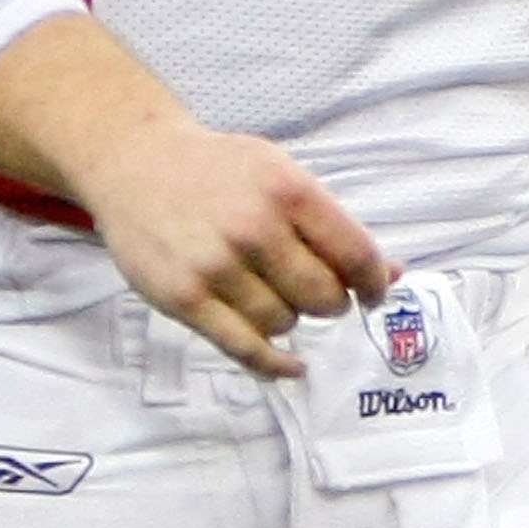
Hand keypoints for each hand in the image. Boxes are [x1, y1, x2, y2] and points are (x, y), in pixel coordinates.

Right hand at [79, 112, 392, 378]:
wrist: (137, 162)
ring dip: (288, 317)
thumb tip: (391, 273)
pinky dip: (274, 364)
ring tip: (268, 291)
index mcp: (286, 190)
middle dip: (330, 301)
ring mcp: (216, 266)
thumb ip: (332, 224)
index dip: (374, 281)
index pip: (354, 253)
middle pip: (323, 297)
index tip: (374, 292)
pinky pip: (243, 347)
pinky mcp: (185, 298)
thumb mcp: (280, 173)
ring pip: (284, 324)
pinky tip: (292, 364)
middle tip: (316, 292)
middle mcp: (253, 228)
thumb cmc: (217, 170)